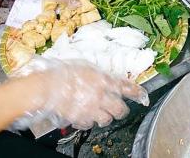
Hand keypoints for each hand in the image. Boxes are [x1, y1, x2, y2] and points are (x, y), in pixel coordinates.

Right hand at [13, 59, 148, 130]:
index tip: (142, 96)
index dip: (137, 93)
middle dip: (121, 110)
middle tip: (119, 109)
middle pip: (120, 109)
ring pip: (107, 119)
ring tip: (100, 113)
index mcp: (103, 79)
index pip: (126, 87)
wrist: (47, 86)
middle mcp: (100, 95)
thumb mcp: (86, 66)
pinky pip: (90, 124)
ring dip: (105, 117)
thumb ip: (99, 74)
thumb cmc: (63, 72)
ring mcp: (90, 108)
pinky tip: (85, 116)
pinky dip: (89, 122)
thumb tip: (108, 78)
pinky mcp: (80, 118)